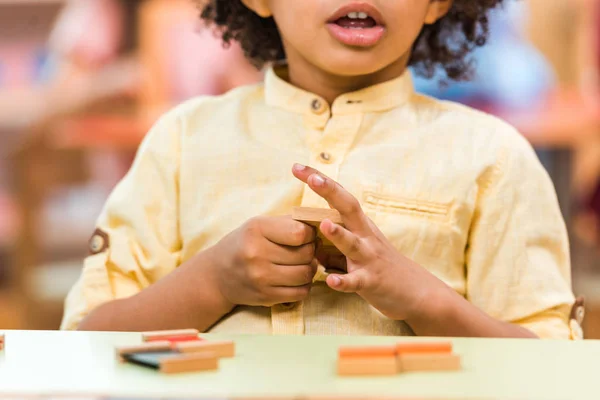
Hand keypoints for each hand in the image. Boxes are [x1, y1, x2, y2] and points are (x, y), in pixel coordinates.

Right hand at [208, 216, 317, 307]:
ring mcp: (260, 278)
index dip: (309, 234)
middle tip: (305, 250)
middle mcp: (256, 254)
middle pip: (305, 254)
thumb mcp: (259, 225)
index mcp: (256, 230)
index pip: (300, 233)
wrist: (218, 275)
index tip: (305, 235)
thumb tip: (320, 224)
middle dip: (311, 251)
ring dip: (309, 269)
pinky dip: (304, 285)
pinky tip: (296, 278)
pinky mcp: (265, 296)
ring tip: (302, 263)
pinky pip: (300, 293)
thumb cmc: (244, 244)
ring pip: (305, 274)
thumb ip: (288, 222)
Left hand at [292, 164, 448, 320]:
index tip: (296, 167)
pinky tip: (330, 280)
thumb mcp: (357, 248)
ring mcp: (369, 258)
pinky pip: (355, 281)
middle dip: (330, 192)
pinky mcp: (371, 282)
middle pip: (348, 208)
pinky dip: (343, 281)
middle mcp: (365, 236)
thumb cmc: (381, 266)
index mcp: (359, 225)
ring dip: (339, 235)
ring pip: (352, 244)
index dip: (320, 181)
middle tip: (312, 178)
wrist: (415, 292)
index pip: (339, 196)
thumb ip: (332, 242)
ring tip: (324, 225)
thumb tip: (307, 239)